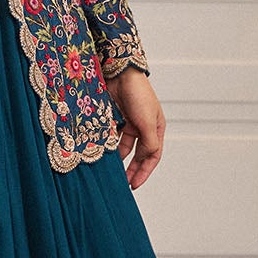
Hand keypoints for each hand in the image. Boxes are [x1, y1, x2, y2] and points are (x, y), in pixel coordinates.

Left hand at [104, 65, 163, 189]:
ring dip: (118, 159)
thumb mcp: (148, 120)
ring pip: (123, 147)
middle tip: (123, 184)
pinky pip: (111, 137)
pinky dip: (108, 146)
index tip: (134, 184)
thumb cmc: (138, 94)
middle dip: (131, 169)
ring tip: (110, 171)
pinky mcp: (114, 118)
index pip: (152, 155)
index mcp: (155, 128)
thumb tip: (147, 158)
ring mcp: (128, 122)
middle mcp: (142, 127)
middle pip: (137, 154)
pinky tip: (102, 155)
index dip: (144, 171)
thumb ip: (150, 141)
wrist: (119, 72)